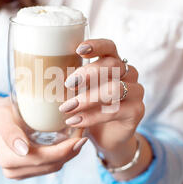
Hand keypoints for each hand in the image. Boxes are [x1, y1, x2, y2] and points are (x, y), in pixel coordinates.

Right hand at [0, 96, 87, 179]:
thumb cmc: (1, 113)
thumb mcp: (2, 116)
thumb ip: (10, 132)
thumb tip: (23, 150)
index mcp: (8, 159)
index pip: (44, 158)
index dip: (66, 149)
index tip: (81, 135)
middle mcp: (13, 171)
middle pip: (52, 165)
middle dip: (71, 151)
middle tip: (85, 133)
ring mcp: (20, 174)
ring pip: (54, 167)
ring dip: (69, 154)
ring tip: (80, 136)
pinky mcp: (27, 172)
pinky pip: (51, 166)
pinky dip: (63, 155)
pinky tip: (70, 142)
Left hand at [59, 39, 151, 179]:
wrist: (107, 138)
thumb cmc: (90, 109)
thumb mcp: (79, 93)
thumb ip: (71, 82)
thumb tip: (46, 75)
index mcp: (114, 64)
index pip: (109, 47)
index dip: (96, 45)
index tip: (78, 49)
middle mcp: (128, 74)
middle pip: (113, 65)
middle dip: (89, 73)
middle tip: (68, 84)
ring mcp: (136, 92)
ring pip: (115, 88)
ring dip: (88, 97)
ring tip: (67, 108)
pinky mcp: (137, 111)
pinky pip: (115, 110)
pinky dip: (92, 116)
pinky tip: (75, 121)